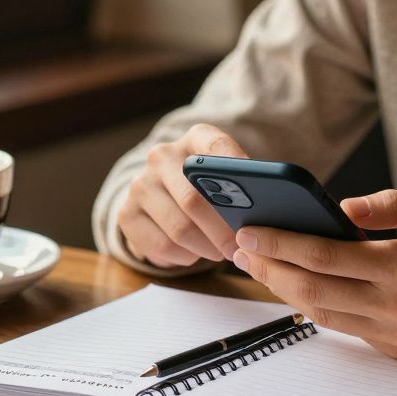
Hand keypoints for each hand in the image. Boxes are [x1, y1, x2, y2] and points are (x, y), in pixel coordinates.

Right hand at [118, 123, 248, 267]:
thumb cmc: (207, 190)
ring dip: (206, 248)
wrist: (161, 199)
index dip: (235, 167)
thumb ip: (244, 185)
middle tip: (242, 248)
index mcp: (194, 139)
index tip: (257, 190)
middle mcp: (162, 156)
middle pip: (194, 198)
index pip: (215, 146)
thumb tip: (269, 207)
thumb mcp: (226, 178)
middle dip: (223, 230)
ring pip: (179, 228)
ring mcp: (140, 184)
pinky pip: (161, 245)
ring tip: (222, 254)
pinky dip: (184, 256)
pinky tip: (195, 253)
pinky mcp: (127, 213)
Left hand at [232, 189, 396, 358]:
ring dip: (286, 290)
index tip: (250, 231)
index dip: (280, 244)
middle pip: (312, 289)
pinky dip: (318, 304)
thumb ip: (393, 205)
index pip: (324, 255)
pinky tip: (301, 284)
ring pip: (323, 312)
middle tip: (241, 249)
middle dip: (269, 269)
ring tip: (261, 265)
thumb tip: (342, 208)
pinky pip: (346, 326)